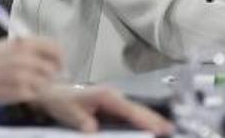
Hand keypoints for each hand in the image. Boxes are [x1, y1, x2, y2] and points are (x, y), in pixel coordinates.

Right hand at [0, 37, 63, 103]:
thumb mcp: (6, 45)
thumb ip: (28, 49)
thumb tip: (48, 57)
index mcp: (25, 43)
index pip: (56, 48)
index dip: (59, 57)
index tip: (59, 63)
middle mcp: (27, 59)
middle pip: (54, 68)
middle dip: (50, 74)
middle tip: (40, 76)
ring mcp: (25, 77)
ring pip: (45, 83)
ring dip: (38, 85)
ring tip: (21, 82)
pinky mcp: (20, 93)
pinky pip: (34, 95)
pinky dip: (28, 94)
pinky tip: (14, 89)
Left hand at [30, 86, 173, 133]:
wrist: (54, 93)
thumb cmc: (62, 102)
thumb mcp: (69, 113)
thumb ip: (82, 121)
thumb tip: (94, 129)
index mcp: (106, 96)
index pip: (130, 110)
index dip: (145, 120)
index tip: (158, 128)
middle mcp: (114, 96)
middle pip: (138, 109)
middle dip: (155, 120)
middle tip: (170, 130)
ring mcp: (115, 100)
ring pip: (137, 110)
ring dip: (151, 119)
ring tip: (166, 130)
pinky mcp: (114, 105)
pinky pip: (131, 113)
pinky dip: (142, 120)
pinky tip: (151, 127)